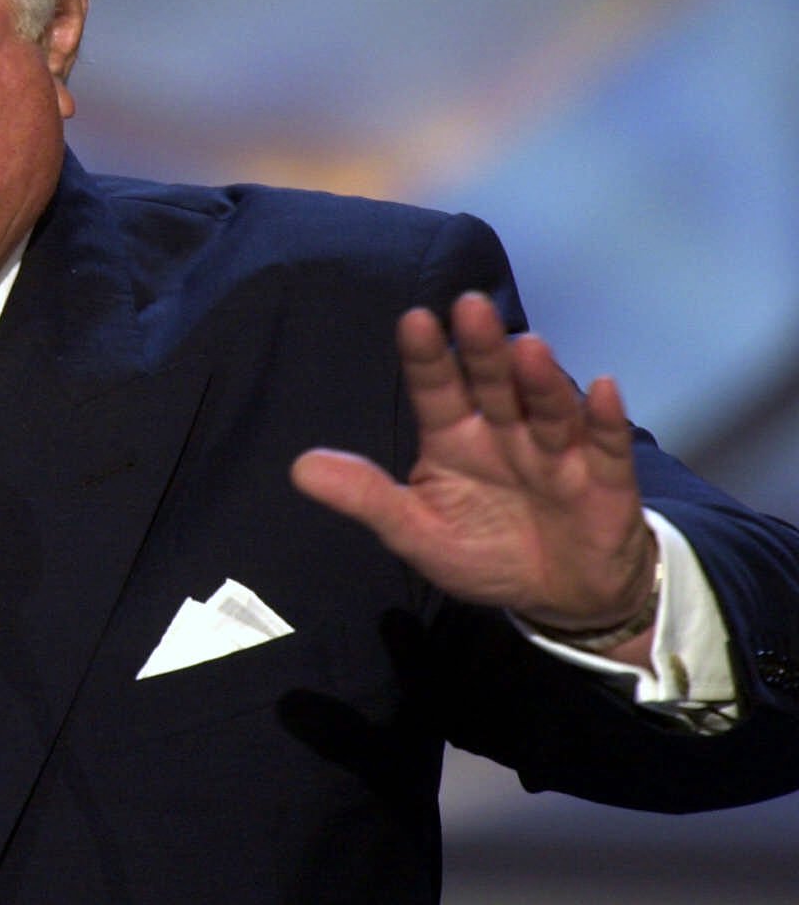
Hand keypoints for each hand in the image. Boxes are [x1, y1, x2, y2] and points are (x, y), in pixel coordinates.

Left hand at [291, 292, 656, 659]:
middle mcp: (505, 432)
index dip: (426, 357)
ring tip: (528, 348)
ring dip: (539, 379)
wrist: (563, 597)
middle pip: (492, 385)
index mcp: (455, 438)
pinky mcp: (603, 479)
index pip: (436, 389)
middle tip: (469, 307)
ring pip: (546, 408)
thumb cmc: (486, 551)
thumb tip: (299, 468)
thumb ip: (367, 498)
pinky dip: (605, 419)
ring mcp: (556, 451)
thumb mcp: (417, 532)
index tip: (413, 320)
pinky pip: (606, 445)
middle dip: (482, 349)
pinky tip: (601, 387)